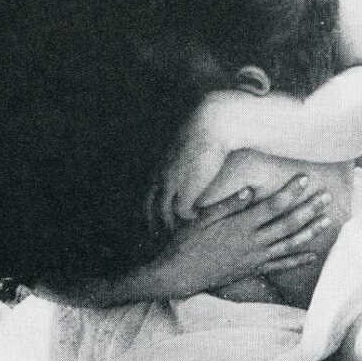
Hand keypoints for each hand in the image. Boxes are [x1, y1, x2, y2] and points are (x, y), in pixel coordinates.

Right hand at [142, 177, 333, 299]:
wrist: (178, 275)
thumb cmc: (186, 243)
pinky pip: (280, 266)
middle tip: (327, 196)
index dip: (291, 191)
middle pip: (287, 223)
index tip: (305, 178)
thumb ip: (228, 205)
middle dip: (309, 209)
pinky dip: (298, 261)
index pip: (272, 205)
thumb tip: (250, 190)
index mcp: (240, 225)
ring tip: (328, 220)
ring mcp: (255, 258)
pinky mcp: (253, 270)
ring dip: (310, 232)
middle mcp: (252, 242)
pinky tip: (313, 255)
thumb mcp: (202, 219)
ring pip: (289, 244)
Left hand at [153, 94, 238, 228]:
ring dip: (172, 224)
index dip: (151, 206)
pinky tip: (199, 219)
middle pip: (150, 206)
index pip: (149, 192)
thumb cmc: (206, 130)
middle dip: (154, 221)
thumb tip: (192, 160)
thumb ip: (186, 156)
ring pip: (165, 212)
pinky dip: (190, 218)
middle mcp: (161, 176)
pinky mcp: (186, 189)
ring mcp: (171, 184)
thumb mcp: (189, 145)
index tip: (155, 217)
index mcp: (160, 165)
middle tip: (159, 235)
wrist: (212, 125)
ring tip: (180, 233)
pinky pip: (183, 212)